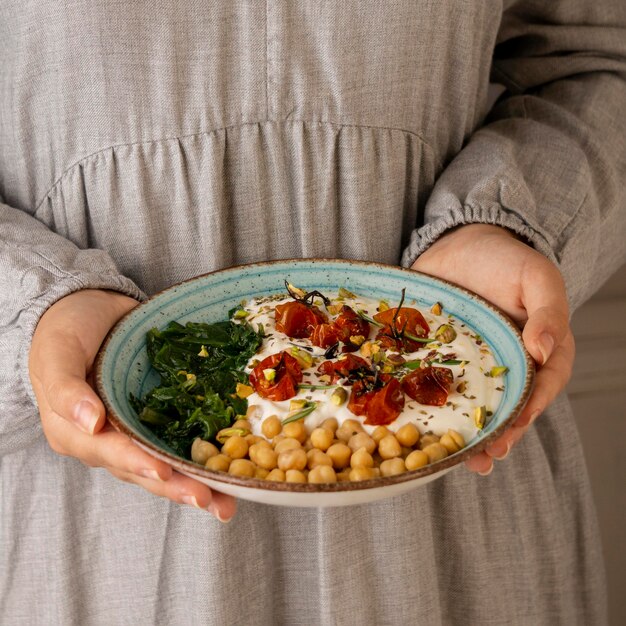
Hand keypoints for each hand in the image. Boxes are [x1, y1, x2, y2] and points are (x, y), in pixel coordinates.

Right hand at [29, 289, 235, 520]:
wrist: (90, 308)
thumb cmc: (66, 330)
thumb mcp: (57, 352)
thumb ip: (66, 389)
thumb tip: (90, 423)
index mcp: (77, 433)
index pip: (111, 453)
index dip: (138, 463)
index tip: (164, 473)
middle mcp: (106, 441)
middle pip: (143, 470)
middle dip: (178, 487)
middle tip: (211, 501)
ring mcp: (134, 431)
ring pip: (165, 464)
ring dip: (195, 483)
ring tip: (226, 503)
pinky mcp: (157, 418)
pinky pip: (178, 441)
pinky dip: (202, 457)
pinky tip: (230, 469)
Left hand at [411, 224, 573, 474]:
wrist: (459, 243)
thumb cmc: (505, 259)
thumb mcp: (536, 277)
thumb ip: (547, 312)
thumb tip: (544, 350)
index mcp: (540, 351)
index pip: (542, 387)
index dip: (530, 410)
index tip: (514, 427)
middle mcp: (508, 366)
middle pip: (509, 408)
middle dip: (499, 435)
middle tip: (485, 457)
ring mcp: (472, 366)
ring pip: (474, 406)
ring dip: (469, 435)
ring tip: (460, 459)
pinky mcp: (440, 361)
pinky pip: (438, 388)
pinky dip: (433, 409)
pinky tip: (423, 428)